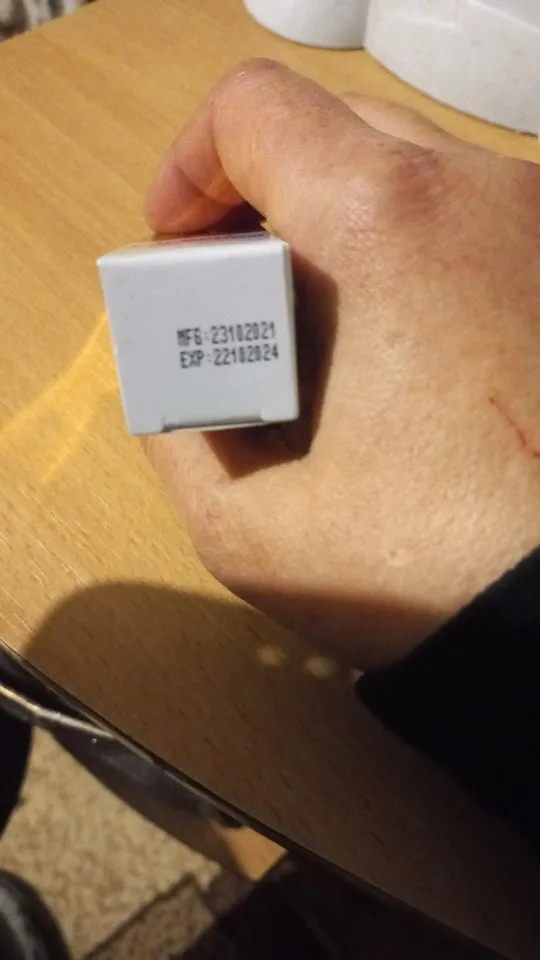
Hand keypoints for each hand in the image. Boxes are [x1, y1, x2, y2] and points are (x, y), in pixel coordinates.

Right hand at [144, 60, 539, 669]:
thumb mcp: (246, 523)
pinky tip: (400, 354)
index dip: (189, 167)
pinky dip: (408, 258)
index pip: (257, 112)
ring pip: (407, 177)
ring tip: (318, 338)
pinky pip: (466, 224)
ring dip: (336, 232)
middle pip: (333, 135)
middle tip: (233, 298)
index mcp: (384, 225)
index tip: (174, 244)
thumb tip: (171, 373)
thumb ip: (176, 428)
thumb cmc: (424, 568)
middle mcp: (481, 194)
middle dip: (259, 206)